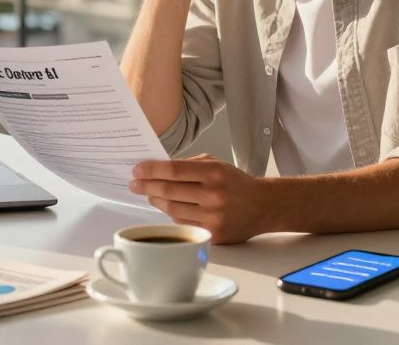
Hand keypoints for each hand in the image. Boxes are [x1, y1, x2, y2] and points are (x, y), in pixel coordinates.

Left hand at [130, 154, 274, 243]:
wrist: (264, 206)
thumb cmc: (236, 183)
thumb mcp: (217, 164)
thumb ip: (189, 165)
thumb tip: (157, 168)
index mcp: (214, 173)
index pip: (174, 170)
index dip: (151, 170)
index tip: (137, 170)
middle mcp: (214, 195)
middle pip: (168, 191)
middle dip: (146, 186)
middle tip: (134, 183)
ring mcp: (213, 217)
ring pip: (172, 209)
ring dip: (156, 201)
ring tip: (149, 194)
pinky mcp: (213, 235)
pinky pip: (182, 223)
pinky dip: (171, 214)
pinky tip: (166, 207)